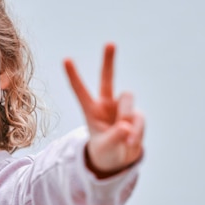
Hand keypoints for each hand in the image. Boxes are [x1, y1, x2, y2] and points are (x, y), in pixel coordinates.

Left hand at [64, 43, 144, 176]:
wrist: (120, 160)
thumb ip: (115, 137)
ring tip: (123, 135)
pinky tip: (130, 143)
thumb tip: (127, 126)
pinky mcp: (137, 115)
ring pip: (127, 100)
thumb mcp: (106, 148)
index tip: (66, 59)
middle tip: (110, 43)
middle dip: (109, 61)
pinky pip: (139, 119)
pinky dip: (136, 132)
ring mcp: (123, 108)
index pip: (81, 91)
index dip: (73, 76)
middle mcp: (107, 104)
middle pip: (108, 79)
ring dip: (126, 117)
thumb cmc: (106, 151)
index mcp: (91, 110)